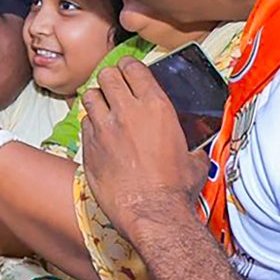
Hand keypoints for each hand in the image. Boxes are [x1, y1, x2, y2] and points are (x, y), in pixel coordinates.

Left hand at [77, 60, 204, 241]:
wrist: (151, 212)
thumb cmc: (174, 189)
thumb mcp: (194, 160)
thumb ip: (191, 147)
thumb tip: (195, 152)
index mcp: (155, 106)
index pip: (133, 67)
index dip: (129, 67)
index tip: (129, 71)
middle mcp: (126, 111)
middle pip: (107, 75)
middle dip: (111, 79)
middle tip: (114, 87)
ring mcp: (104, 128)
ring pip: (90, 96)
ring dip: (97, 99)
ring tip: (103, 108)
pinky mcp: (88, 147)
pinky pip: (84, 124)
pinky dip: (90, 125)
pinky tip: (99, 134)